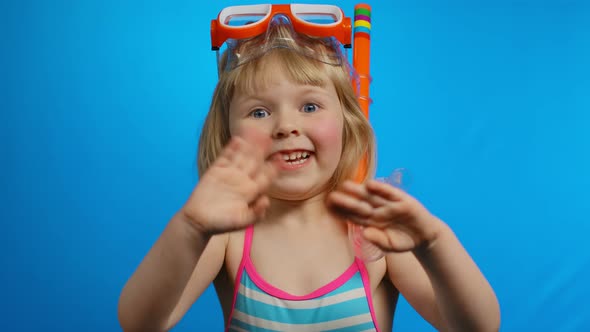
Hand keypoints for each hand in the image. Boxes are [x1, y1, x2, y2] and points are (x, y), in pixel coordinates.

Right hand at [182, 130, 277, 234]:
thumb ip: (255, 213)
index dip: (273, 167)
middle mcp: (242, 180)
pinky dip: (231, 148)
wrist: (198, 221)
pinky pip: (225, 156)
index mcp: (251, 191)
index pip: (265, 176)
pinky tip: (237, 139)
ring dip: (248, 144)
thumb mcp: (241, 222)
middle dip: (262, 150)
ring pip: (241, 155)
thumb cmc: (221, 223)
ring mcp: (229, 174)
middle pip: (254, 161)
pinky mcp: (216, 171)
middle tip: (270, 136)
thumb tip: (266, 200)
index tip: (281, 158)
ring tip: (255, 131)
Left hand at [327, 180, 443, 251]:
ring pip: (371, 197)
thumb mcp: (390, 244)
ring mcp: (389, 204)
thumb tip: (365, 233)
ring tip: (345, 185)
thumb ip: (378, 240)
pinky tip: (370, 184)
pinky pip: (390, 193)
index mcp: (372, 221)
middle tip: (331, 196)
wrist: (425, 236)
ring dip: (359, 191)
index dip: (342, 213)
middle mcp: (378, 210)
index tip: (329, 210)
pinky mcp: (403, 200)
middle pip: (359, 205)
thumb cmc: (403, 240)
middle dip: (346, 201)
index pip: (354, 216)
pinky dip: (381, 189)